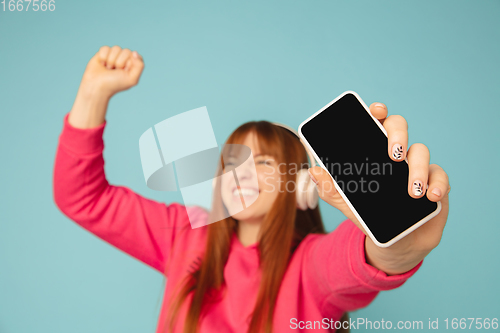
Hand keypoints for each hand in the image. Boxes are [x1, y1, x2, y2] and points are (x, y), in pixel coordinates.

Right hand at [80, 45, 144, 98]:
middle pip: (126, 51)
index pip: (136, 56)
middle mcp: (124, 59)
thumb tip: (135, 52)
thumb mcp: (132, 79)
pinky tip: (102, 64)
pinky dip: (103, 57)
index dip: (129, 64)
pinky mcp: (103, 53)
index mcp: (133, 65)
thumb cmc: (115, 84)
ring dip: (111, 60)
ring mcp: (114, 55)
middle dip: (120, 63)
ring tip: (109, 69)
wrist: (97, 86)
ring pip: (116, 48)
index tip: (124, 72)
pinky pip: (105, 48)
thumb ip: (139, 66)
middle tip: (115, 72)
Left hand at [308, 102, 449, 256]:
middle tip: (392, 154)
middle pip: (399, 127)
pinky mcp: (434, 180)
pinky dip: (437, 184)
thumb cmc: (370, 213)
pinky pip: (440, 175)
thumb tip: (314, 172)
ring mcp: (416, 164)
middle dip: (397, 134)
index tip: (376, 110)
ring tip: (411, 191)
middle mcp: (395, 152)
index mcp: (372, 150)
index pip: (375, 122)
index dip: (377, 111)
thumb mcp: (346, 202)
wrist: (396, 240)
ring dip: (416, 168)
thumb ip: (330, 188)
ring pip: (420, 151)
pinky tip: (431, 196)